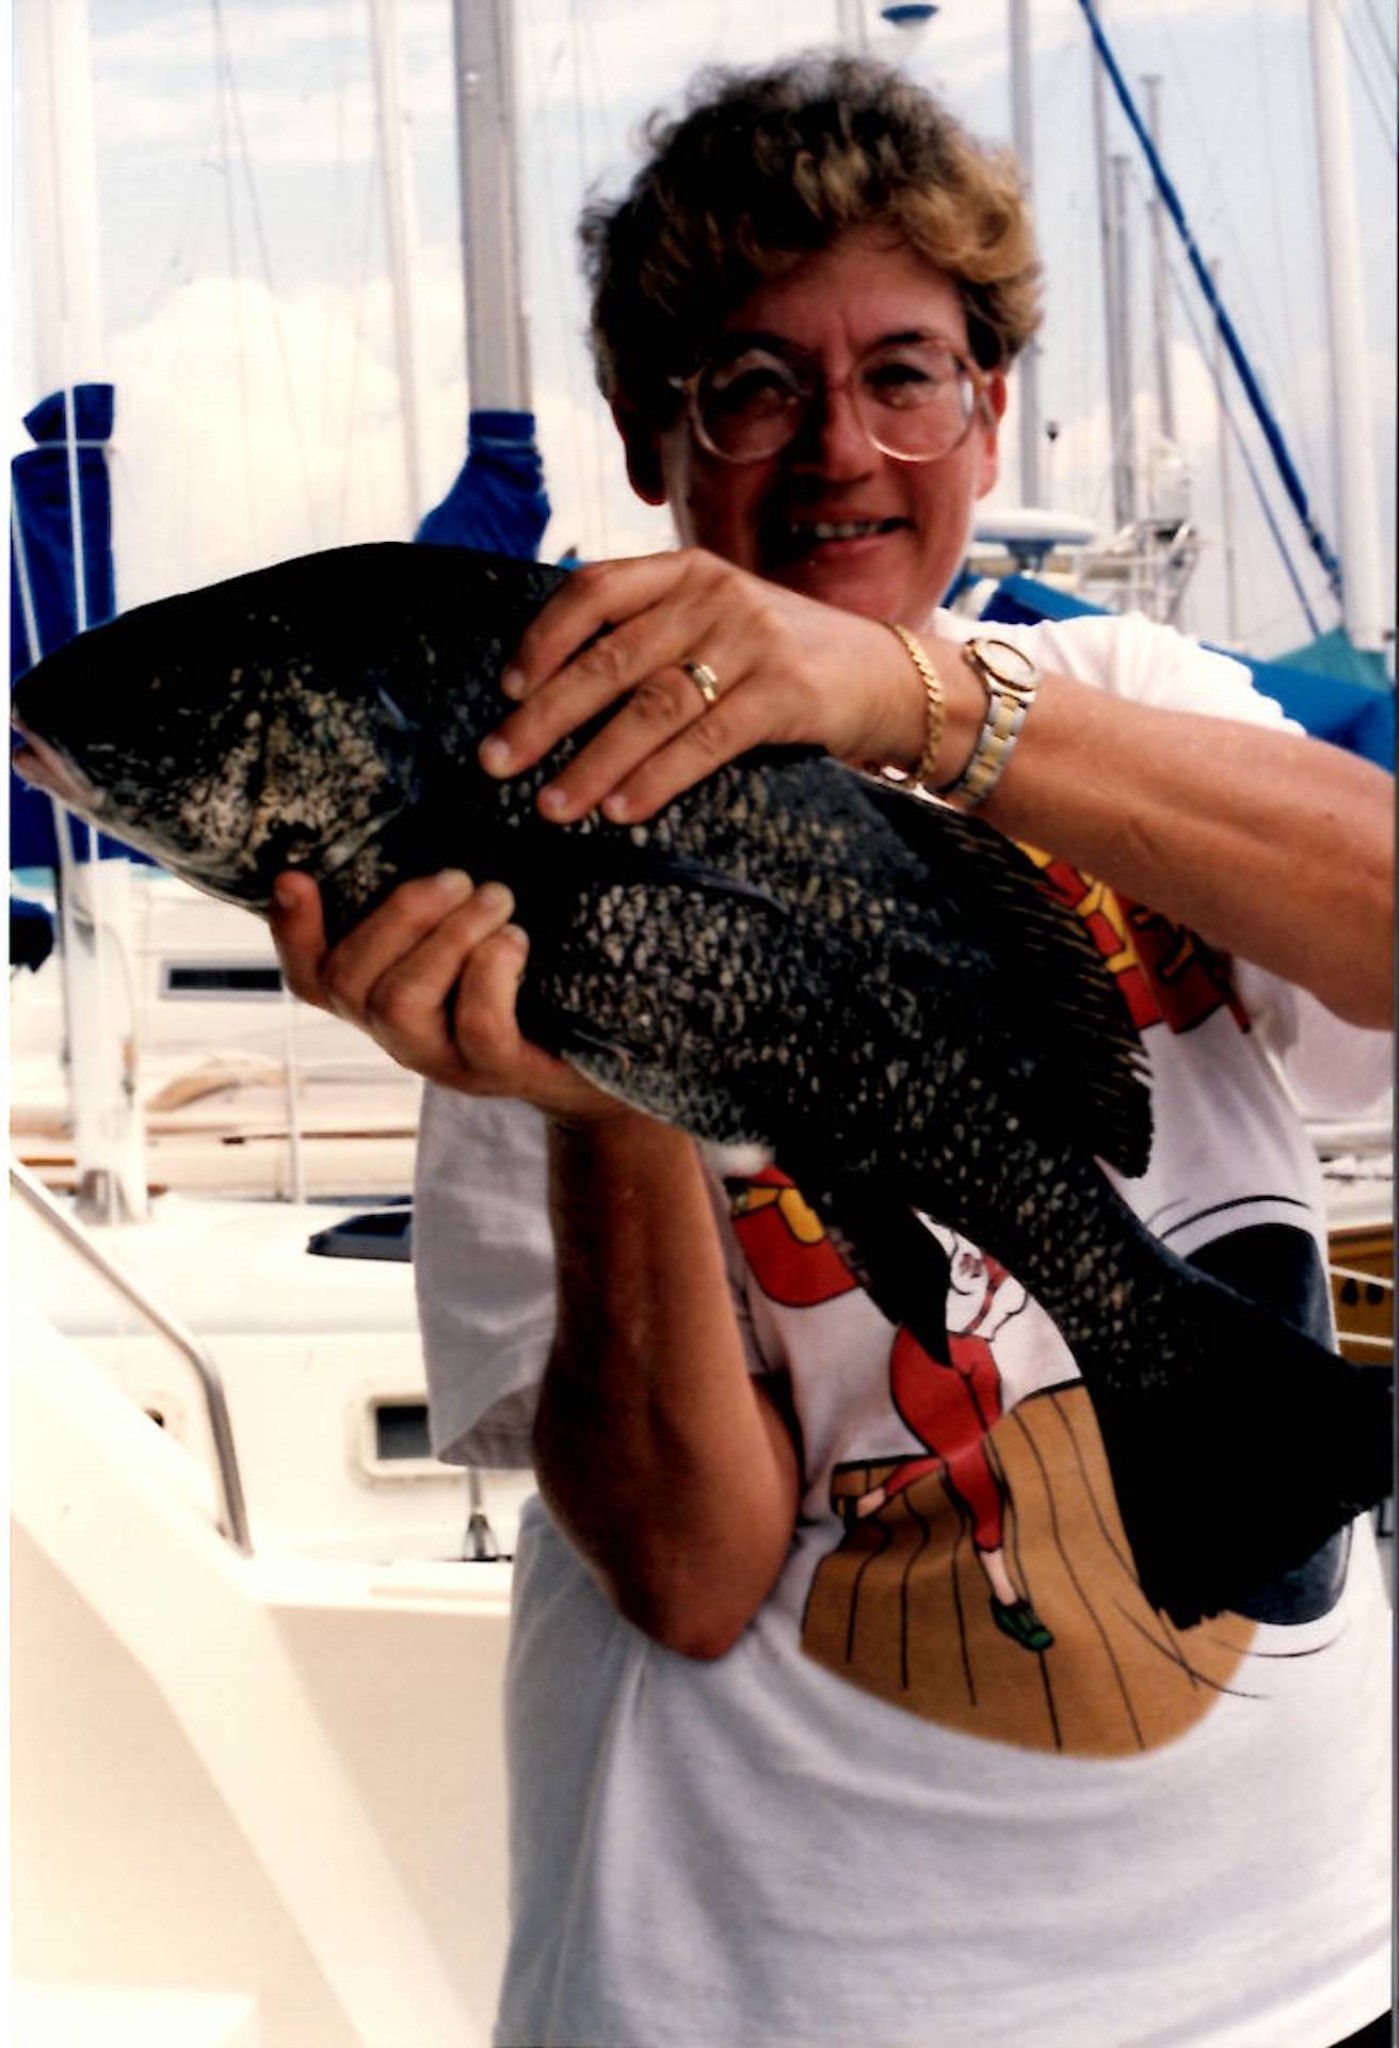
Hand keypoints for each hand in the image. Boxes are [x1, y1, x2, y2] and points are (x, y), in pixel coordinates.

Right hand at [269, 868, 627, 1122]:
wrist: (605, 1058)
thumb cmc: (533, 977)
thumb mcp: (476, 934)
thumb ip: (435, 901)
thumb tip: (409, 824)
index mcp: (380, 998)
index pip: (308, 977)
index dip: (291, 930)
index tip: (295, 875)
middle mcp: (397, 1037)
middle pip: (349, 981)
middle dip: (400, 915)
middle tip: (460, 876)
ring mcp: (443, 1063)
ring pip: (401, 1002)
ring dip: (447, 937)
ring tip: (496, 898)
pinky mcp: (497, 1074)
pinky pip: (477, 1026)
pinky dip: (491, 973)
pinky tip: (515, 941)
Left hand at [476, 548, 927, 824]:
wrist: (890, 678)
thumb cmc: (785, 661)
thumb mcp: (720, 623)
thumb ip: (654, 635)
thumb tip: (553, 690)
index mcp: (687, 571)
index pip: (595, 590)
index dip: (543, 639)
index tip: (506, 689)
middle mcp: (715, 596)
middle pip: (611, 658)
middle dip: (545, 716)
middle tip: (497, 762)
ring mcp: (752, 641)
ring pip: (651, 706)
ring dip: (593, 762)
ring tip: (552, 806)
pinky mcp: (785, 693)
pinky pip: (705, 741)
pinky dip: (656, 779)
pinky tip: (622, 810)